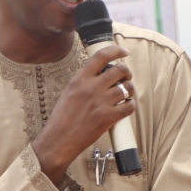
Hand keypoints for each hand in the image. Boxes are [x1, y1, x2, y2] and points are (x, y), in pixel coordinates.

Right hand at [32, 46, 135, 182]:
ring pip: (127, 87)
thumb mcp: (69, 91)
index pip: (101, 56)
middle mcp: (92, 88)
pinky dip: (130, 105)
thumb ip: (84, 81)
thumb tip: (100, 74)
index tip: (123, 52)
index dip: (116, 51)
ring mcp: (101, 102)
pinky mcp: (108, 117)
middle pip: (119, 70)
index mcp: (80, 79)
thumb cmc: (62, 117)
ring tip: (126, 93)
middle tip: (126, 76)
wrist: (59, 139)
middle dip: (126, 72)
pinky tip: (126, 106)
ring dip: (130, 89)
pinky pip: (129, 106)